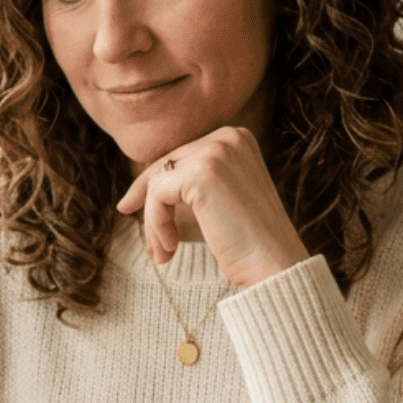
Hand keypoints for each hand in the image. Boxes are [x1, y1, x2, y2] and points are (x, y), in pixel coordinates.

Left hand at [117, 125, 308, 285]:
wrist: (273, 265)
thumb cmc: (241, 243)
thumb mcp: (207, 207)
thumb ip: (177, 193)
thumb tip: (130, 197)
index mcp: (235, 138)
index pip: (179, 157)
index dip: (151, 185)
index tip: (128, 208)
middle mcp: (228, 136)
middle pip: (165, 166)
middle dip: (150, 206)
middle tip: (150, 245)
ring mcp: (217, 151)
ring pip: (157, 182)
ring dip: (153, 222)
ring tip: (163, 254)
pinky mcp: (202, 172)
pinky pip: (157, 195)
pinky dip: (156, 224)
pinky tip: (170, 248)